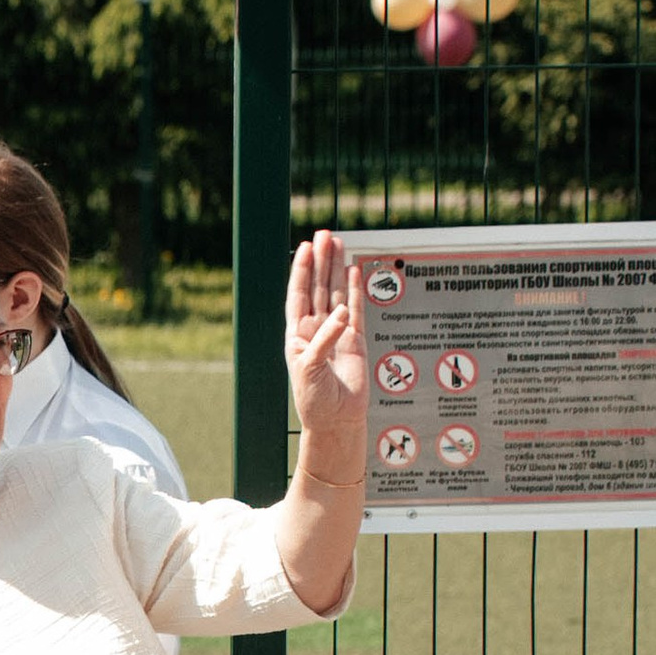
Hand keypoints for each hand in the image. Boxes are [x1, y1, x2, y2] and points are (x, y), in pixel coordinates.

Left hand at [285, 231, 366, 454]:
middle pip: (318, 287)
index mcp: (298, 334)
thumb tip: (341, 314)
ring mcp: (337, 332)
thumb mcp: (309, 368)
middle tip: (325, 235)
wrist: (335, 420)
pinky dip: (356, 290)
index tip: (305, 247)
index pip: (298, 294)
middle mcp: (317, 329)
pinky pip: (357, 309)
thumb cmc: (314, 399)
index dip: (301, 270)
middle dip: (321, 261)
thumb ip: (324, 339)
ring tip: (339, 243)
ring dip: (337, 268)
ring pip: (337, 293)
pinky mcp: (356, 340)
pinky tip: (355, 270)